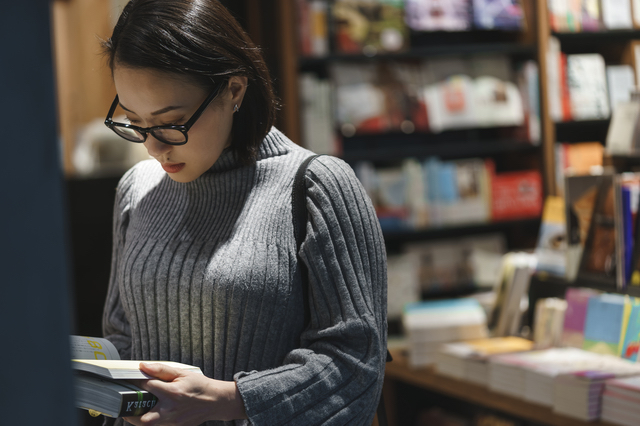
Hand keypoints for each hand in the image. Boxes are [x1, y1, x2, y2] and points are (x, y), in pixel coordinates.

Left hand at [123, 362, 246, 425]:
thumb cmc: (199, 385)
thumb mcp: (182, 373)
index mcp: (172, 392)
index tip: (128, 379)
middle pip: (142, 418)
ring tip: (131, 410)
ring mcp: (173, 421)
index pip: (146, 387)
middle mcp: (171, 409)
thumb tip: (142, 366)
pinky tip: (148, 413)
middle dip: (129, 413)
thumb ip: (161, 370)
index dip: (135, 382)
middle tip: (122, 405)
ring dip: (137, 419)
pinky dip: (151, 420)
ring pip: (148, 425)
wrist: (216, 401)